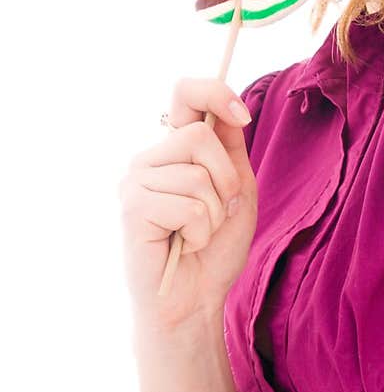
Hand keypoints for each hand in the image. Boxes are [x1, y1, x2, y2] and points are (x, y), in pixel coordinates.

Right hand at [118, 79, 257, 331]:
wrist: (196, 299)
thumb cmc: (215, 248)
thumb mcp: (237, 189)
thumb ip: (230, 149)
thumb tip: (228, 109)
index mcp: (175, 149)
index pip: (185, 93)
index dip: (216, 92)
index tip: (243, 116)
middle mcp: (150, 158)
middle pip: (201, 134)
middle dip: (227, 178)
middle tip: (218, 211)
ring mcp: (136, 181)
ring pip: (198, 174)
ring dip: (215, 213)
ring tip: (198, 233)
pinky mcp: (132, 208)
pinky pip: (189, 206)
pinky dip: (202, 232)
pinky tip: (185, 245)